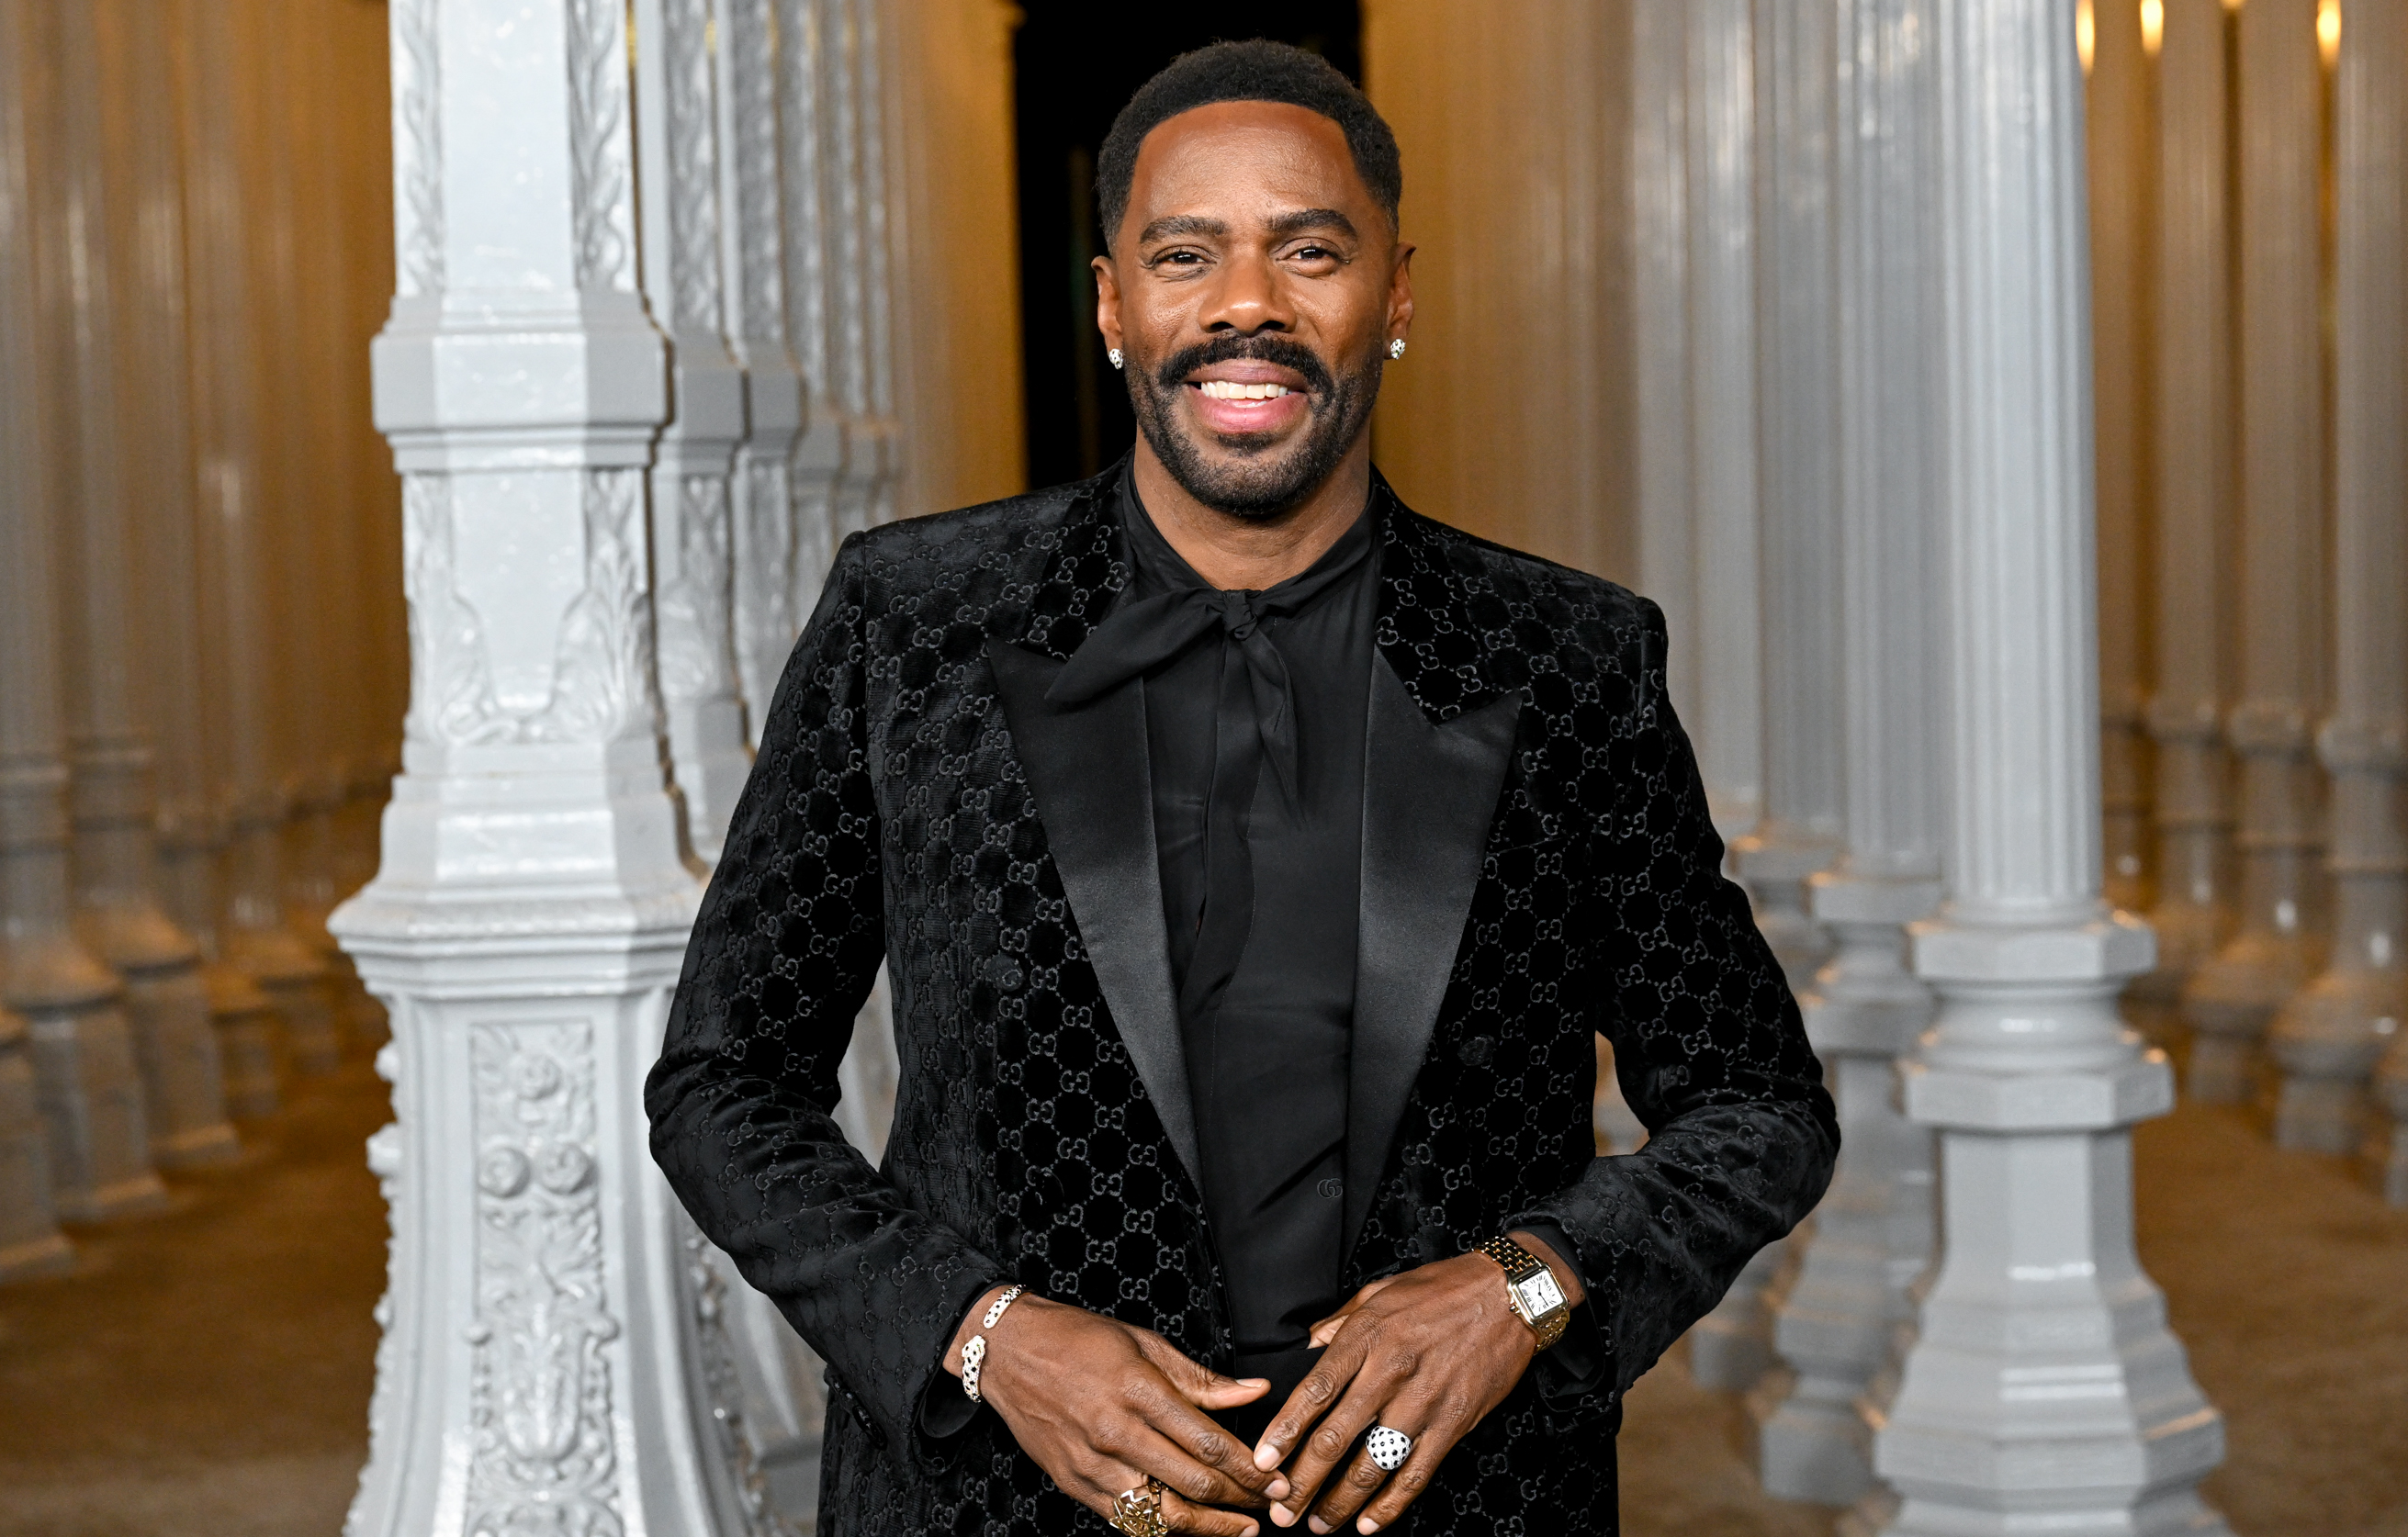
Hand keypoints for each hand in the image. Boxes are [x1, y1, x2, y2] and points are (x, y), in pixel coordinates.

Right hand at [952, 1287, 1292, 1534]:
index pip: (1207, 1442)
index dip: (1249, 1468)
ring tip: (1243, 1528)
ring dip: (1210, 1526)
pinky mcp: (1074, 1483)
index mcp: (1139, 1390)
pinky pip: (1127, 1521)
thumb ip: (1202, 1379)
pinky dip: (1163, 1528)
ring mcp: (1093, 1464)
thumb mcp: (1145, 1343)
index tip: (1276, 1479)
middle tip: (1273, 1503)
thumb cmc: (1078, 1339)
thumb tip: (1255, 1391)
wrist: (1009, 1351)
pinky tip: (1191, 1527)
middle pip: (1193, 1482)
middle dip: (1242, 1498)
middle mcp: (1117, 1432)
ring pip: (1163, 1513)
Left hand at [1251, 1236, 1582, 1533]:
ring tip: (1318, 1525)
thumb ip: (1339, 1322)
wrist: (1510, 1295)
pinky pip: (1416, 1474)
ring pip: (1372, 1465)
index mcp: (1367, 1337)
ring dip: (1340, 1502)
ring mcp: (1423, 1402)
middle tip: (1281, 1508)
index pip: (1315, 1391)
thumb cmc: (1443, 1289)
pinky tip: (1369, 1524)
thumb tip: (1306, 1346)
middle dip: (1304, 1481)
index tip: (1264, 1458)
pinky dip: (1391, 1505)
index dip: (1285, 1430)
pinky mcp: (1453, 1424)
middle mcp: (1391, 1373)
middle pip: (1336, 1437)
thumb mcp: (1379, 1292)